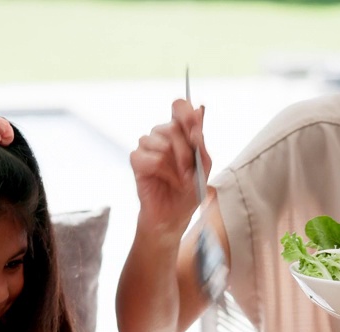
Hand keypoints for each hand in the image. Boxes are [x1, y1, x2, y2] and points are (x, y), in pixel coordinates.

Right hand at [130, 100, 210, 236]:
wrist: (174, 216)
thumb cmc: (189, 191)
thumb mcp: (203, 166)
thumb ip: (200, 140)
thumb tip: (199, 110)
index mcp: (180, 133)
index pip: (179, 107)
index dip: (185, 111)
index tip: (194, 122)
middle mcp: (162, 135)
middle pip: (173, 127)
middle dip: (186, 151)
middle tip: (189, 170)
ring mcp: (148, 146)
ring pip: (161, 142)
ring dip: (174, 164)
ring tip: (179, 179)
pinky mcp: (136, 160)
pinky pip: (148, 157)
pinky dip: (161, 171)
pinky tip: (165, 180)